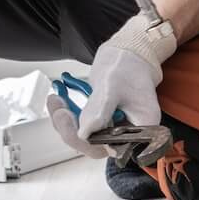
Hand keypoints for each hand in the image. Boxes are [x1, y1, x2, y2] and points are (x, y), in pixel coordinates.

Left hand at [48, 12, 176, 158]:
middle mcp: (131, 132)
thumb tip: (85, 134)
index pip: (114, 147)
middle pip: (97, 145)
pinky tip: (60, 99)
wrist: (129, 52)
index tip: (72, 122)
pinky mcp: (105, 121)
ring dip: (67, 122)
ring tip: (56, 101)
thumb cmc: (127, 65)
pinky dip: (69, 115)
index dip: (89, 141)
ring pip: (87, 137)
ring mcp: (117, 127)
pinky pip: (84, 126)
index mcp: (142, 126)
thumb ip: (100, 111)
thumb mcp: (111, 85)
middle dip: (72, 130)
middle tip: (59, 110)